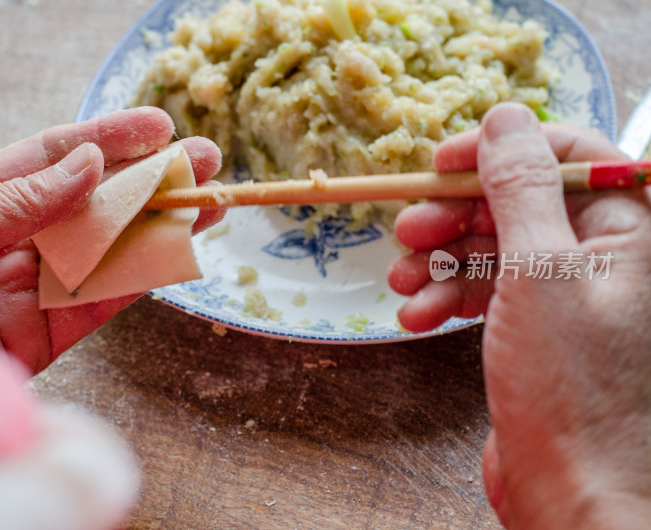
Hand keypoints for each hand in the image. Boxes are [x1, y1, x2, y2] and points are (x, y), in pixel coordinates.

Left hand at [0, 107, 224, 373]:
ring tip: (207, 202)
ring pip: (109, 252)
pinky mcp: (46, 335)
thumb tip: (91, 165)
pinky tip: (177, 253)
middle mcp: (15, 239)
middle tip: (202, 161)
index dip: (109, 139)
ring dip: (160, 228)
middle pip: (95, 203)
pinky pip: (102, 302)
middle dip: (150, 181)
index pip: (56, 158)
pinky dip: (141, 279)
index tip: (158, 126)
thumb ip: (24, 198)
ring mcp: (33, 287)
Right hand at [388, 103, 650, 526]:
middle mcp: (602, 255)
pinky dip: (447, 299)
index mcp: (629, 228)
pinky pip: (486, 292)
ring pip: (492, 249)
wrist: (576, 493)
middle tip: (406, 229)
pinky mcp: (535, 330)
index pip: (566, 154)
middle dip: (455, 215)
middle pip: (518, 202)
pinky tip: (417, 317)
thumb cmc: (574, 386)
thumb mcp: (541, 270)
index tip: (441, 161)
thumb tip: (506, 118)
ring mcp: (566, 294)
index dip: (499, 151)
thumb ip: (522, 187)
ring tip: (401, 282)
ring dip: (439, 261)